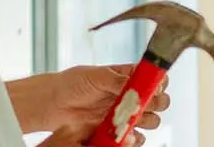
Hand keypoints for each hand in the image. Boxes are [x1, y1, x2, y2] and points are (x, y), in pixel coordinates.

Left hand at [11, 64, 170, 145]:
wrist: (54, 104)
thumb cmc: (73, 84)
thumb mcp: (96, 76)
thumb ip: (118, 79)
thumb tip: (136, 83)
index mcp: (129, 77)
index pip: (155, 79)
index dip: (159, 83)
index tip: (154, 87)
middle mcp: (132, 96)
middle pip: (159, 101)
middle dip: (157, 104)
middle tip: (144, 104)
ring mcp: (126, 114)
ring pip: (152, 120)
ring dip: (148, 121)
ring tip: (133, 119)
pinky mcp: (118, 131)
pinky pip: (136, 138)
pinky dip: (136, 138)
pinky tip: (127, 134)